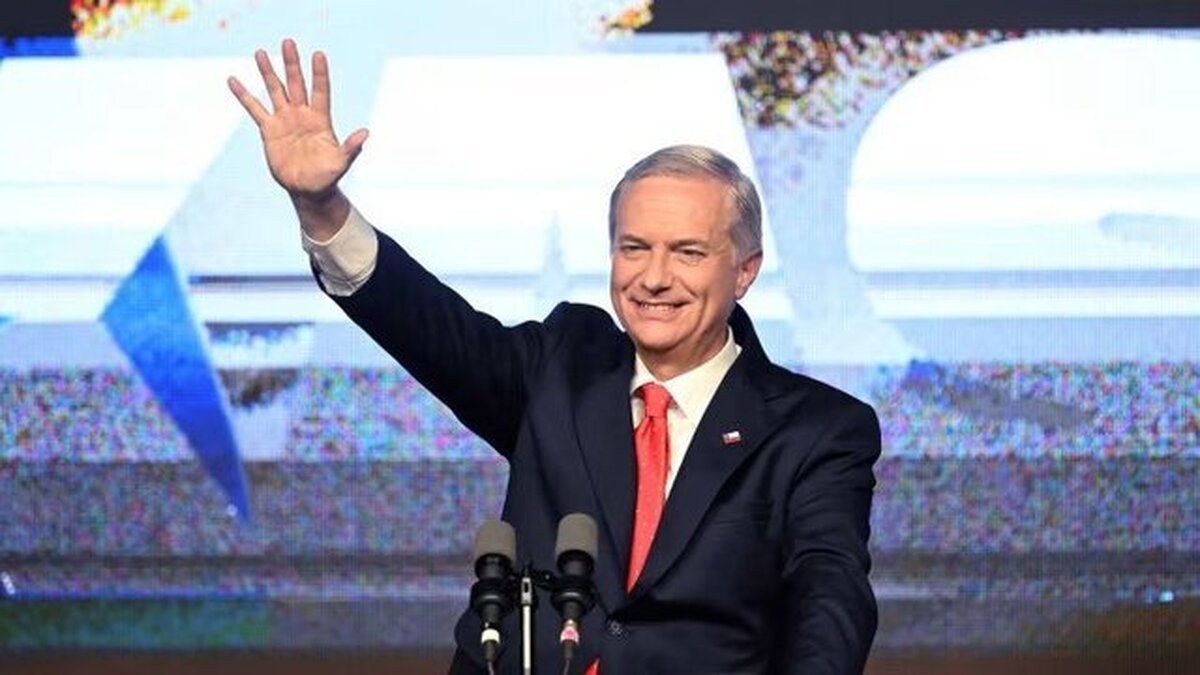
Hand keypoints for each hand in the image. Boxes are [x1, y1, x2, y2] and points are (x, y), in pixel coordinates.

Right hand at [228, 39, 367, 207]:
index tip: (318, 54)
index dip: (319, 73)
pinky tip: (233, 80)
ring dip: (268, 72)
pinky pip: (254, 109)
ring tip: (261, 53)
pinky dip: (244, 95)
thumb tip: (365, 133)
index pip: (321, 90)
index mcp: (321, 119)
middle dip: (292, 63)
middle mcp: (302, 114)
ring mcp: (285, 120)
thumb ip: (351, 148)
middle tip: (288, 42)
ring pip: (275, 90)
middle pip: (297, 83)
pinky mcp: (269, 130)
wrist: (308, 190)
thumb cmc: (327, 177)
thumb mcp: (341, 163)